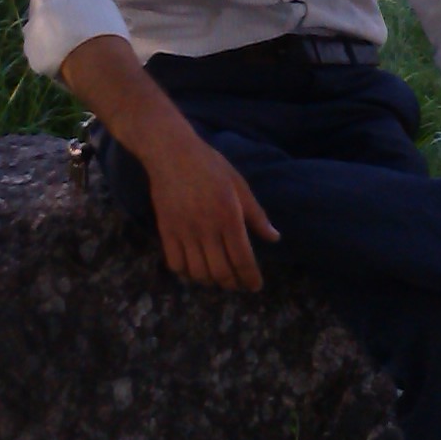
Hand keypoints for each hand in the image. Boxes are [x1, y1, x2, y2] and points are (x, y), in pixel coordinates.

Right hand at [142, 136, 280, 291]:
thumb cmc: (210, 166)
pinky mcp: (166, 231)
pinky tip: (194, 270)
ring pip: (198, 272)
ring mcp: (184, 232)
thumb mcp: (240, 186)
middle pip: (221, 271)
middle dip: (232, 284)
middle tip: (238, 284)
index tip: (255, 286)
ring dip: (210, 281)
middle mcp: (207, 229)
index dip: (250, 278)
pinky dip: (186, 273)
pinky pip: (175, 263)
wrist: (172, 153)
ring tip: (218, 278)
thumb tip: (274, 238)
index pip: (242, 259)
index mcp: (229, 217)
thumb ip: (257, 215)